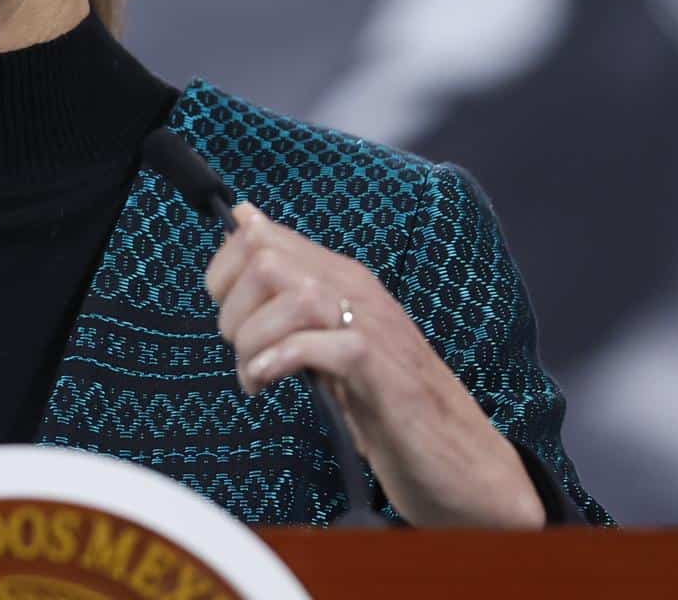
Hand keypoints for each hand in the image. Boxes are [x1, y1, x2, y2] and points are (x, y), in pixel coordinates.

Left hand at [203, 202, 542, 526]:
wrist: (454, 455)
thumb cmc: (383, 397)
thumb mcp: (328, 336)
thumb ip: (287, 288)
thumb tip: (243, 221)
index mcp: (340, 276)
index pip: (259, 235)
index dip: (223, 273)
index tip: (228, 316)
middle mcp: (355, 289)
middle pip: (265, 258)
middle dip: (233, 309)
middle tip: (243, 353)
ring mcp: (370, 324)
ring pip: (289, 294)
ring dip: (253, 339)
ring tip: (255, 375)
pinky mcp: (378, 367)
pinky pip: (315, 344)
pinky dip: (276, 361)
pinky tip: (265, 384)